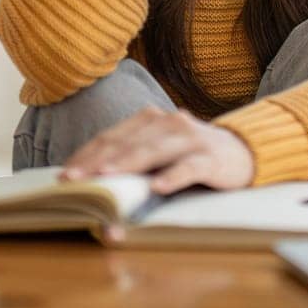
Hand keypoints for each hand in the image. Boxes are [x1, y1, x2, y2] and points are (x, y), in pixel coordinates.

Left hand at [61, 106, 255, 194]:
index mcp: (151, 120)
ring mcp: (191, 138)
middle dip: (97, 162)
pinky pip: (190, 166)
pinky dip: (173, 176)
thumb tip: (90, 185)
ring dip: (128, 164)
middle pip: (127, 143)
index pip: (111, 137)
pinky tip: (159, 187)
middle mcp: (168, 123)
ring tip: (107, 177)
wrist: (243, 152)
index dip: (86, 155)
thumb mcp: (160, 153)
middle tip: (74, 181)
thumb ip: (132, 161)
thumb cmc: (191, 156)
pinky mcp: (211, 157)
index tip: (64, 176)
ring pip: (154, 150)